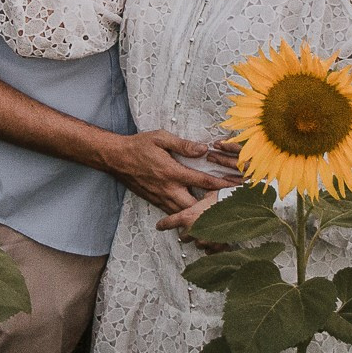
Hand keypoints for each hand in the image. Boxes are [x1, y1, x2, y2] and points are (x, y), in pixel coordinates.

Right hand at [99, 130, 239, 214]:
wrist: (116, 158)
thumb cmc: (139, 145)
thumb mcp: (161, 138)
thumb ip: (184, 144)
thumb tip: (204, 148)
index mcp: (172, 172)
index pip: (202, 181)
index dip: (221, 185)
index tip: (235, 186)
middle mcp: (168, 188)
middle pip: (195, 206)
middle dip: (211, 207)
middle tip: (227, 206)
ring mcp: (161, 198)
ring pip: (184, 213)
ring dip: (198, 214)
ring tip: (215, 213)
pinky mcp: (155, 201)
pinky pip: (173, 212)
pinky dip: (185, 215)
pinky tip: (195, 213)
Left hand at [156, 189, 229, 250]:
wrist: (239, 209)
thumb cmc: (224, 199)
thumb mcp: (208, 195)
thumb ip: (201, 201)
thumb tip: (201, 199)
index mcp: (188, 216)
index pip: (170, 222)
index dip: (164, 225)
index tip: (159, 226)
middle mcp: (193, 229)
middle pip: (183, 237)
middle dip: (189, 232)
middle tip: (197, 226)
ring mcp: (204, 240)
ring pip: (197, 244)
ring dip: (201, 239)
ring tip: (211, 231)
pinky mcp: (215, 247)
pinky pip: (210, 251)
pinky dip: (213, 246)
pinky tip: (218, 239)